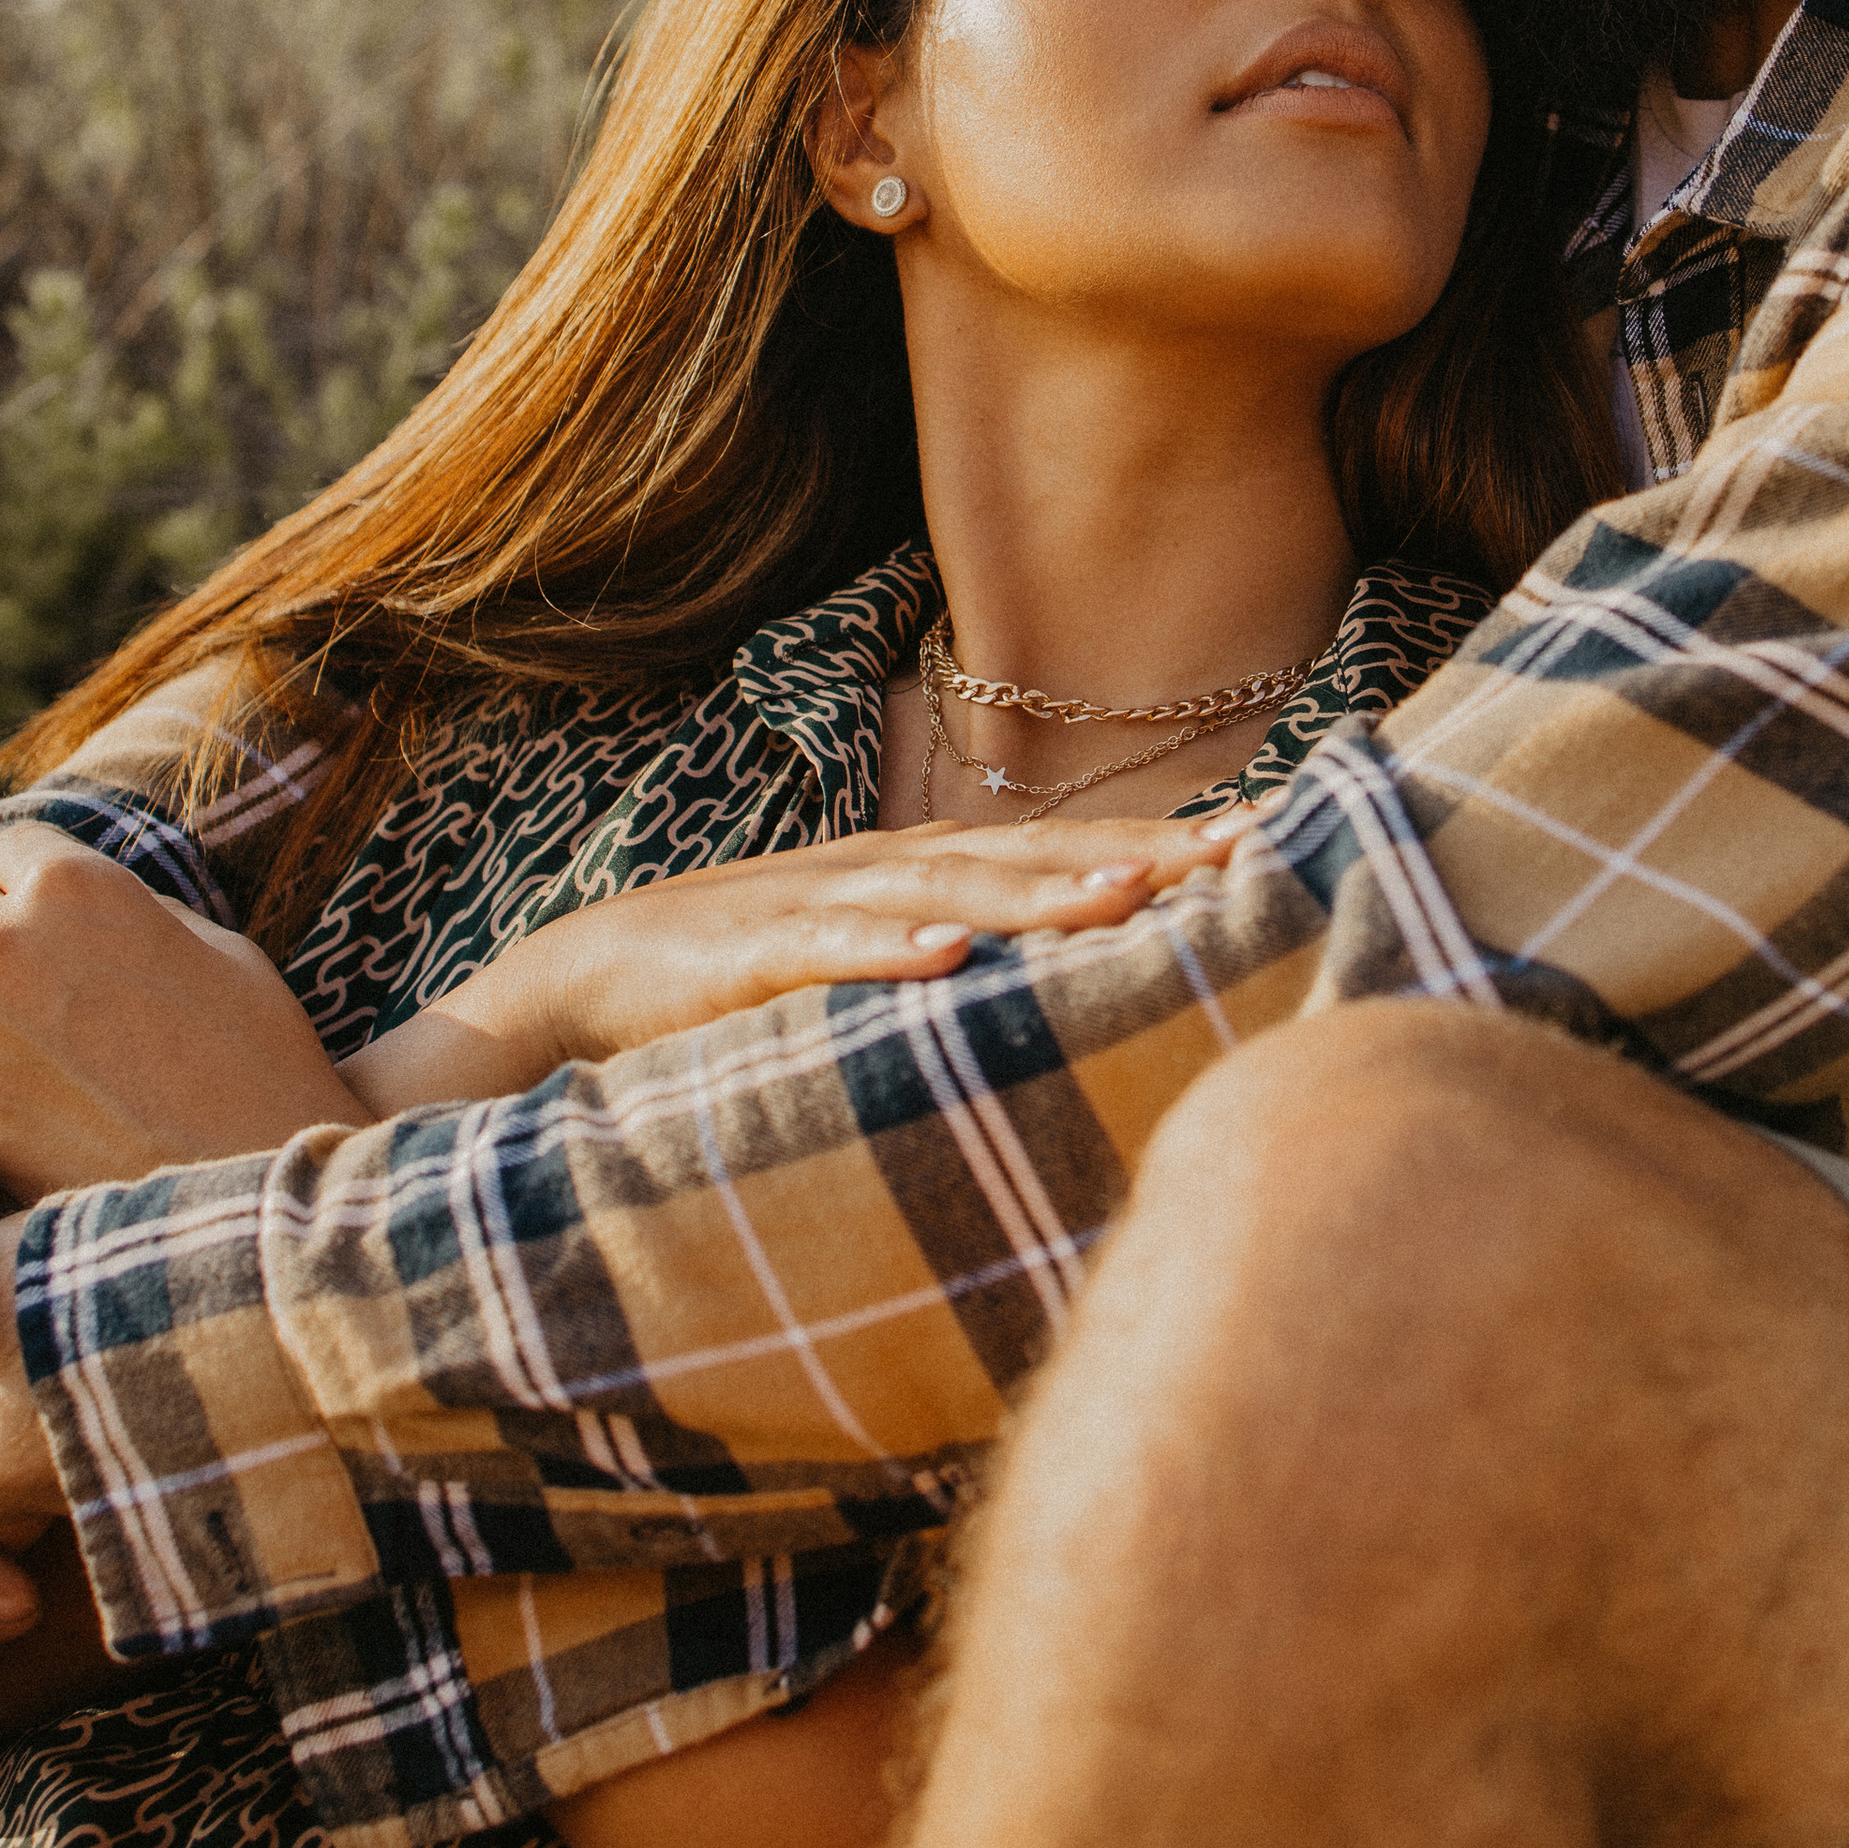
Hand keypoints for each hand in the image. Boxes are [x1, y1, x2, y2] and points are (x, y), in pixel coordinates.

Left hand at [0, 828, 366, 1207]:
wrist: (249, 1194)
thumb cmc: (256, 1066)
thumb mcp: (212, 945)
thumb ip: (124, 905)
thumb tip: (67, 903)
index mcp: (79, 884)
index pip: (3, 843)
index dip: (25, 877)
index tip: (40, 912)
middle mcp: (2, 940)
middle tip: (11, 964)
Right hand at [353, 810, 1248, 1107]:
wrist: (569, 990)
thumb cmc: (740, 993)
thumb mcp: (870, 979)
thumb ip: (967, 979)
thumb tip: (1086, 1003)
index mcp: (922, 881)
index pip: (1067, 855)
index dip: (1168, 847)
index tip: (1280, 843)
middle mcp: (882, 876)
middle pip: (1032, 859)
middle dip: (1143, 854)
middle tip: (1251, 854)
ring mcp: (808, 910)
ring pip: (943, 896)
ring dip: (1038, 896)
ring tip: (1129, 899)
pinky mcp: (734, 958)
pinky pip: (820, 955)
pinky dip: (885, 955)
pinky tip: (947, 963)